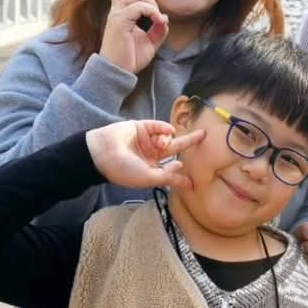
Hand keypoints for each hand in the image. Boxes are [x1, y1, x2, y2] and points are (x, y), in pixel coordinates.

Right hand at [86, 119, 204, 190]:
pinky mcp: (143, 126)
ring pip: (167, 137)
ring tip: (161, 144)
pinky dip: (165, 128)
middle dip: (189, 141)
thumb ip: (167, 176)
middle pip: (175, 148)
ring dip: (168, 139)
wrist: (103, 152)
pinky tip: (168, 131)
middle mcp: (152, 154)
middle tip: (204, 135)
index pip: (171, 170)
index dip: (181, 174)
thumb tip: (182, 170)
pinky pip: (159, 125)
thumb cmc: (124, 170)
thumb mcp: (148, 177)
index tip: (194, 181)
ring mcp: (148, 139)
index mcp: (151, 169)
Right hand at [100, 0, 167, 73]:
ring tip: (156, 19)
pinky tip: (156, 21)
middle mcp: (118, 10)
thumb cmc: (130, 57)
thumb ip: (158, 27)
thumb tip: (164, 16)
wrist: (118, 71)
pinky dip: (152, 13)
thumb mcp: (151, 41)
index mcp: (124, 13)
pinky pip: (141, 8)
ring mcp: (117, 13)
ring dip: (152, 5)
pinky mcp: (119, 20)